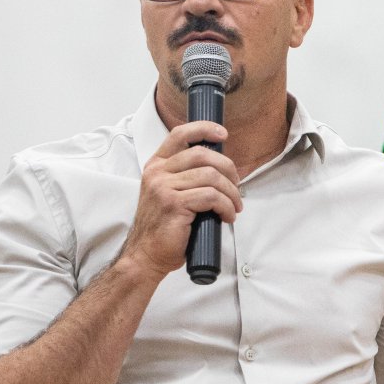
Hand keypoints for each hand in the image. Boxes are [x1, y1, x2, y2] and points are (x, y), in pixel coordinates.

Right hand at [119, 121, 241, 279]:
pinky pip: (211, 197)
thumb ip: (186, 177)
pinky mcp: (174, 204)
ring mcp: (163, 187)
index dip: (204, 129)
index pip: (180, 135)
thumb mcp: (169, 193)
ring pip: (210, 177)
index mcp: (156, 166)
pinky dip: (226, 206)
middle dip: (228, 169)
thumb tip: (220, 169)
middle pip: (202, 154)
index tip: (223, 134)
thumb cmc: (163, 227)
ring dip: (231, 192)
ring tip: (235, 207)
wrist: (146, 255)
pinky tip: (228, 216)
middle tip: (237, 187)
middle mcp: (157, 173)